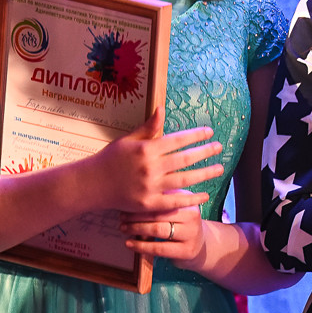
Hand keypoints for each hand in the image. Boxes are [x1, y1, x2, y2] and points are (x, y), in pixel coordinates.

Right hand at [86, 109, 220, 212]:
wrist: (92, 184)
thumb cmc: (110, 159)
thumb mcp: (128, 139)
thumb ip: (148, 127)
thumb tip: (162, 108)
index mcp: (146, 149)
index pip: (178, 140)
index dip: (196, 135)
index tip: (210, 132)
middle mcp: (150, 167)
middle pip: (185, 159)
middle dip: (205, 152)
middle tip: (220, 148)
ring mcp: (150, 187)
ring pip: (184, 180)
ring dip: (205, 174)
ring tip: (219, 169)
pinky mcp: (148, 204)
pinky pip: (175, 201)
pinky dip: (191, 199)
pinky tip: (205, 194)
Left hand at [122, 204, 205, 262]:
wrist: (200, 246)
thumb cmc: (182, 225)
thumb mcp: (179, 210)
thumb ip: (164, 202)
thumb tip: (135, 196)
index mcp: (189, 202)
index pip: (162, 200)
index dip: (143, 202)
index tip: (127, 204)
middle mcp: (192, 217)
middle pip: (159, 214)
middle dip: (137, 216)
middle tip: (122, 217)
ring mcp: (191, 234)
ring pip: (158, 230)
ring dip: (137, 229)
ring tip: (124, 228)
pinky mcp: (186, 251)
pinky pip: (159, 248)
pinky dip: (141, 246)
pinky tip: (130, 244)